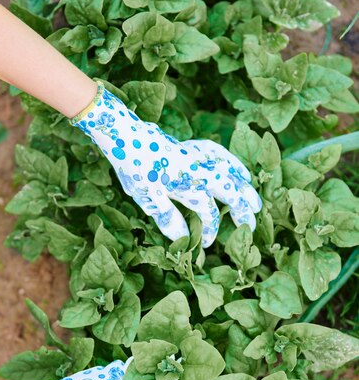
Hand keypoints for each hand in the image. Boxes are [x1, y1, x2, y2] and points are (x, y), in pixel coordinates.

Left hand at [70, 82, 261, 246]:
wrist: (125, 135)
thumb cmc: (134, 167)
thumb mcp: (147, 197)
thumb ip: (169, 218)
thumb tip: (184, 239)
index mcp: (189, 185)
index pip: (209, 213)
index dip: (209, 231)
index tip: (204, 244)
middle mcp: (199, 171)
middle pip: (230, 191)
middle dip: (242, 209)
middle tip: (251, 225)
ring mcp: (197, 158)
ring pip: (230, 173)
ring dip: (244, 188)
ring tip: (255, 202)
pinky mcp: (191, 148)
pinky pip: (218, 154)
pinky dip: (231, 162)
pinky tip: (238, 170)